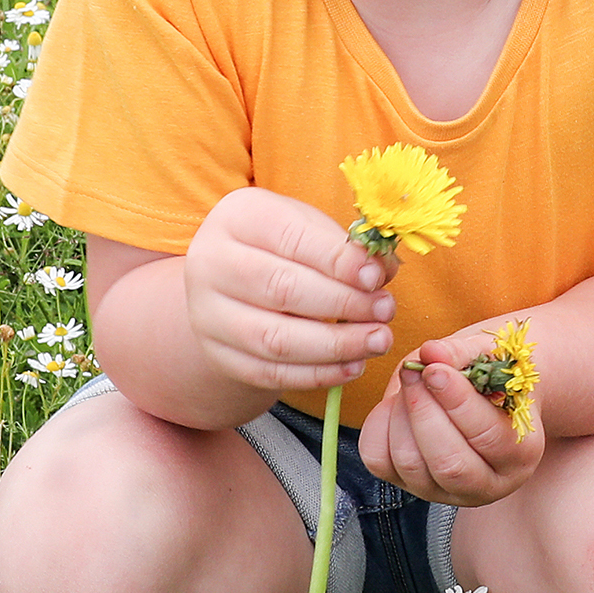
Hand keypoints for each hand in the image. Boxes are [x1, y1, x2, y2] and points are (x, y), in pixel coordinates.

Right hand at [181, 185, 395, 400]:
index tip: (376, 277)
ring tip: (377, 340)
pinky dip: (317, 374)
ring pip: (276, 338)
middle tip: (385, 310)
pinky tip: (352, 365)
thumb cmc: (279, 249)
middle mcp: (211, 263)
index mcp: (237, 218)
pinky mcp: (218, 355)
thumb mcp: (308, 229)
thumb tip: (383, 270)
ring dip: (336, 345)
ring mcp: (208, 314)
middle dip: (343, 304)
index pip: (290, 238)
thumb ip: (345, 247)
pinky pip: (270, 373)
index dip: (337, 261)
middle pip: (282, 289)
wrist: (229, 285)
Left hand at [352, 329, 544, 507]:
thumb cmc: (492, 375)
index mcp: (520, 455)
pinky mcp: (407, 484)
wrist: (482, 394)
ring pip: (410, 464)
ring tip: (409, 380)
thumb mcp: (489, 357)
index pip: (489, 438)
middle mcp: (486, 484)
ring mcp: (443, 491)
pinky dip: (379, 426)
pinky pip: (379, 461)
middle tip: (414, 371)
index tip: (435, 369)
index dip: (458, 402)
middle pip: (448, 464)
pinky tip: (395, 402)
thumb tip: (431, 352)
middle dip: (424, 411)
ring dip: (401, 415)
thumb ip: (461, 353)